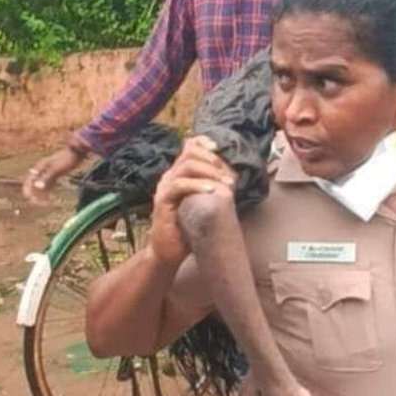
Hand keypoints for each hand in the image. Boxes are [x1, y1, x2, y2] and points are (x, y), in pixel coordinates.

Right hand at [23, 146, 84, 203]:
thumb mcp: (56, 169)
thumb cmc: (66, 159)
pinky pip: (49, 185)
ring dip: (41, 195)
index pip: (29, 180)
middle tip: (38, 204)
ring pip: (42, 186)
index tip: (30, 199)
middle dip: (34, 194)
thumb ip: (46, 178)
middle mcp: (42, 170)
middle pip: (34, 184)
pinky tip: (52, 198)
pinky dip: (49, 192)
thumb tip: (38, 187)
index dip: (28, 190)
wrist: (77, 152)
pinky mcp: (55, 175)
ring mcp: (49, 173)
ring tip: (45, 204)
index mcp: (40, 167)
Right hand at [150, 136, 235, 267]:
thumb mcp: (203, 204)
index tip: (219, 148)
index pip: (188, 147)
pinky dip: (196, 185)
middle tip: (227, 175)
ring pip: (185, 167)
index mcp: (179, 174)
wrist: (169, 253)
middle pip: (189, 153)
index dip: (203, 142)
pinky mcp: (162, 202)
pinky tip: (210, 190)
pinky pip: (178, 186)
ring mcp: (164, 188)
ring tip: (224, 183)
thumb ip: (213, 188)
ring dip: (208, 172)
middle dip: (212, 160)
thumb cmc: (188, 229)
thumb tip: (233, 177)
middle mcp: (169, 177)